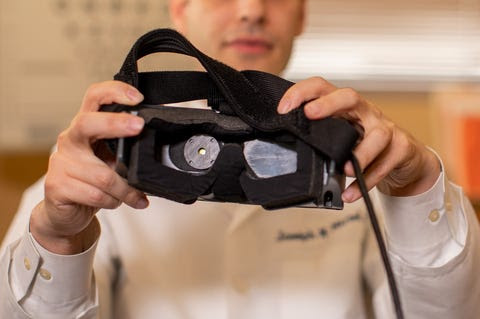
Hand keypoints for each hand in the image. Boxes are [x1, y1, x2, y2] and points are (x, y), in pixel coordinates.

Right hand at [30, 81, 148, 253]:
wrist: (66, 213)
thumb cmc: (92, 183)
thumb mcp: (111, 161)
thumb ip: (126, 150)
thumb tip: (157, 143)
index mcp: (85, 127)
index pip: (94, 98)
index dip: (114, 92)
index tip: (137, 98)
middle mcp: (70, 140)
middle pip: (88, 123)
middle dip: (116, 123)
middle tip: (139, 126)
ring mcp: (61, 162)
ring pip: (103, 175)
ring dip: (125, 189)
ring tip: (135, 196)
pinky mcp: (56, 185)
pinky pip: (95, 194)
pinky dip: (113, 201)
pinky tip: (117, 202)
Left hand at [277, 77, 440, 202]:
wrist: (404, 158)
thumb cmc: (366, 144)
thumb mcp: (341, 135)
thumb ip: (320, 137)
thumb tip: (289, 148)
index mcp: (346, 107)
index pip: (322, 87)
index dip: (302, 93)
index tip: (284, 108)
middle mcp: (365, 112)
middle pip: (349, 97)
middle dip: (328, 104)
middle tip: (309, 114)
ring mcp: (386, 128)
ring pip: (376, 134)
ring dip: (359, 153)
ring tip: (344, 169)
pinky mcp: (401, 147)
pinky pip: (385, 164)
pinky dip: (367, 181)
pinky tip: (351, 193)